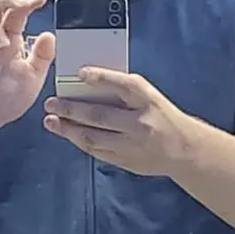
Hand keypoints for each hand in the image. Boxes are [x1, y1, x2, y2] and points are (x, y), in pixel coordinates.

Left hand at [43, 68, 188, 175]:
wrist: (184, 149)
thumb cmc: (161, 116)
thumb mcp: (150, 97)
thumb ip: (125, 91)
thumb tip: (88, 83)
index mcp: (148, 100)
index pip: (122, 85)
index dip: (100, 78)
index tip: (80, 73)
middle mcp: (140, 122)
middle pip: (99, 115)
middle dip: (71, 109)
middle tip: (51, 103)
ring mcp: (132, 144)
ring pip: (93, 137)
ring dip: (68, 129)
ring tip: (51, 121)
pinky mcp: (125, 160)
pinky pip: (96, 150)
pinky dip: (79, 141)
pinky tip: (67, 133)